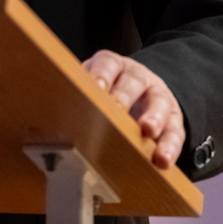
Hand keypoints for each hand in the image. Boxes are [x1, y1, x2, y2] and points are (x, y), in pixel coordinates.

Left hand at [83, 50, 184, 169]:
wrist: (144, 94)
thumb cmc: (109, 96)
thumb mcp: (93, 88)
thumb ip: (77, 96)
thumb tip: (47, 116)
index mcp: (114, 68)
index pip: (108, 64)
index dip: (101, 74)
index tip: (96, 87)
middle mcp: (138, 78)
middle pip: (134, 82)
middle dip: (125, 95)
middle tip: (116, 108)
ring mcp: (158, 98)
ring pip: (159, 104)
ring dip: (154, 118)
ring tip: (147, 131)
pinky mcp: (173, 121)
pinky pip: (175, 132)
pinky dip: (169, 146)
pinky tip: (163, 159)